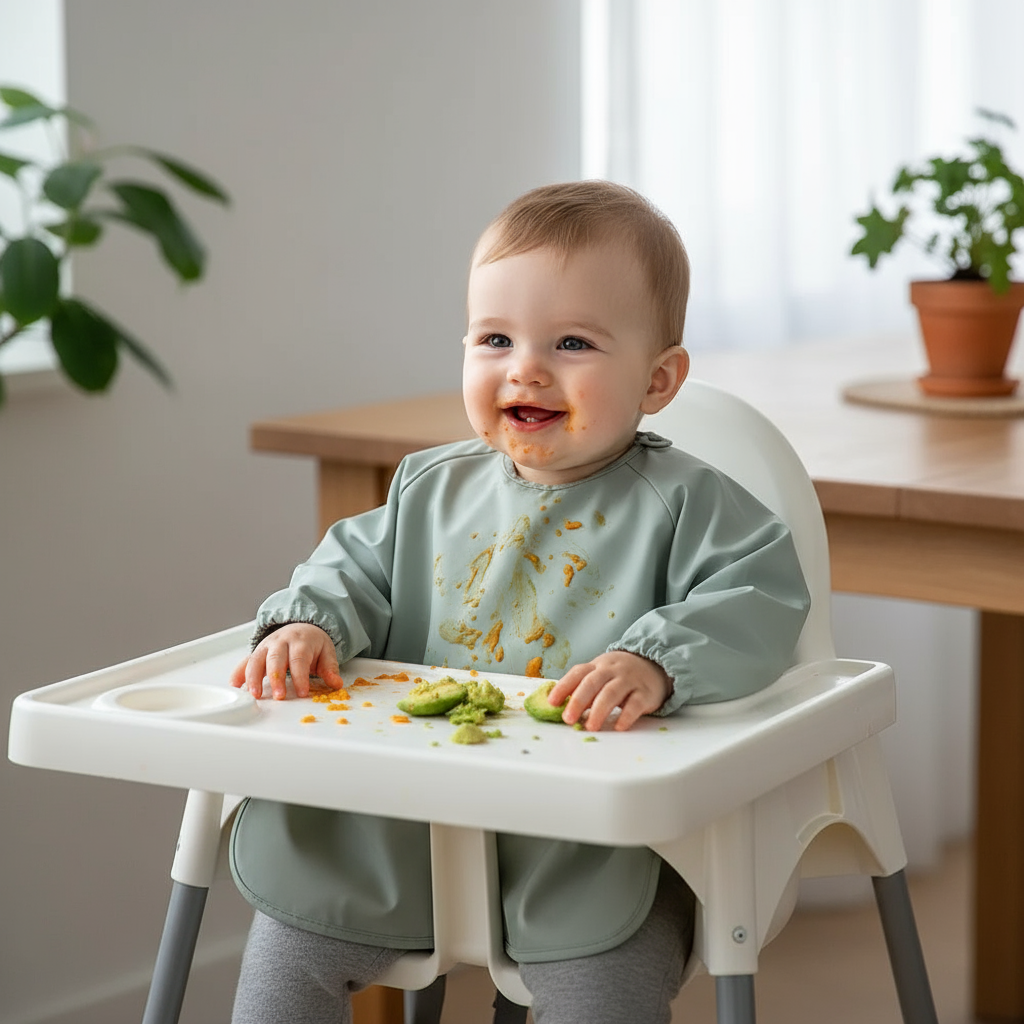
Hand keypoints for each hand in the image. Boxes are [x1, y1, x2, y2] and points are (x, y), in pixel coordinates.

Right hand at [230, 623, 344, 699]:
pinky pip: (245, 661)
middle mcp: (281, 642)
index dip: (300, 676)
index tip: (302, 692)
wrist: (300, 626)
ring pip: (257, 659)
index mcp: (301, 641)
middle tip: (279, 696)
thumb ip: (330, 668)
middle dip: (276, 678)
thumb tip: (336, 683)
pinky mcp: (257, 652)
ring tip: (255, 694)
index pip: (299, 659)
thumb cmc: (312, 643)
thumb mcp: (326, 651)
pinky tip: (235, 685)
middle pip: (276, 658)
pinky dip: (238, 672)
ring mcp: (266, 646)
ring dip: (254, 677)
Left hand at [547, 651, 671, 731]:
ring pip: (612, 693)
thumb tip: (562, 708)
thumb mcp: (601, 675)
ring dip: (599, 710)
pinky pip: (635, 704)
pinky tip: (619, 726)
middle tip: (568, 718)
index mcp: (597, 666)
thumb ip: (583, 689)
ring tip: (591, 727)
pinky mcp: (646, 693)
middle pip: (592, 682)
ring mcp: (629, 680)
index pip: (578, 673)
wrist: (654, 665)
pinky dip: (626, 716)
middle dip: (578, 701)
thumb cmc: (619, 675)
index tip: (552, 702)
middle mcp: (612, 670)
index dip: (563, 687)